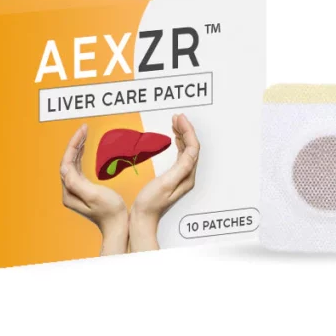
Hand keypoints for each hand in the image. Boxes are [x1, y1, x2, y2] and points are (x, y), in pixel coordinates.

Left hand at [60, 124, 128, 255]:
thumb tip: (66, 169)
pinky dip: (80, 156)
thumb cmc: (110, 211)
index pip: (67, 162)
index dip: (74, 145)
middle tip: (84, 128)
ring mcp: (76, 190)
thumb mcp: (94, 196)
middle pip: (68, 161)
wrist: (118, 225)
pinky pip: (78, 168)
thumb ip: (77, 183)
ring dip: (77, 148)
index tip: (83, 131)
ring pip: (72, 164)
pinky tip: (84, 150)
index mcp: (70, 191)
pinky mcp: (83, 190)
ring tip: (84, 135)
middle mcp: (70, 190)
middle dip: (75, 143)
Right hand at [130, 114, 199, 251]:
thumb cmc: (150, 203)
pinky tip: (174, 138)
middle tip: (177, 116)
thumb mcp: (166, 183)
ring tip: (175, 122)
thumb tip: (192, 150)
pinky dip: (178, 143)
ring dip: (183, 134)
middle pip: (192, 147)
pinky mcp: (174, 176)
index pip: (193, 148)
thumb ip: (181, 166)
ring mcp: (181, 176)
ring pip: (187, 150)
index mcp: (187, 176)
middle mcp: (187, 175)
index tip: (179, 118)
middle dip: (186, 129)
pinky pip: (181, 155)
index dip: (187, 131)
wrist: (141, 218)